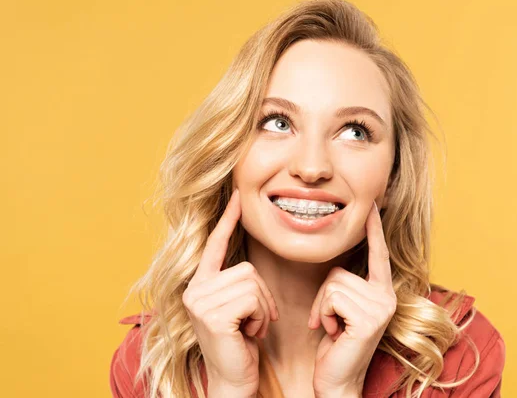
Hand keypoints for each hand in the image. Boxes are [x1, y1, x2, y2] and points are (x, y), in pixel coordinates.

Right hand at [182, 189, 279, 396]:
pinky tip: (249, 334)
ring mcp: (200, 302)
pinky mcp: (212, 315)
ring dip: (262, 308)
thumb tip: (249, 265)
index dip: (227, 220)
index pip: (215, 245)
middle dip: (262, 296)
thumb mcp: (238, 308)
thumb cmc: (241, 344)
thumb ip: (237, 283)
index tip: (238, 196)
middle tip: (255, 321)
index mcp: (200, 285)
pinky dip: (260, 317)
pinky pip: (253, 298)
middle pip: (247, 268)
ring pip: (252, 282)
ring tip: (250, 328)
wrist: (234, 380)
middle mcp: (195, 290)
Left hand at [309, 201, 396, 396]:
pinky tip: (333, 333)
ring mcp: (381, 307)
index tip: (373, 205)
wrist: (336, 381)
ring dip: (323, 307)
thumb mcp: (341, 310)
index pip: (378, 254)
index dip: (374, 229)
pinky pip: (332, 296)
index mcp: (382, 292)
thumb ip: (345, 287)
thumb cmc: (335, 346)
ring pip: (333, 282)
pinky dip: (324, 314)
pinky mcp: (369, 318)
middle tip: (329, 321)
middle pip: (340, 270)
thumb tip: (336, 267)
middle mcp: (387, 297)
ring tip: (332, 328)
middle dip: (324, 296)